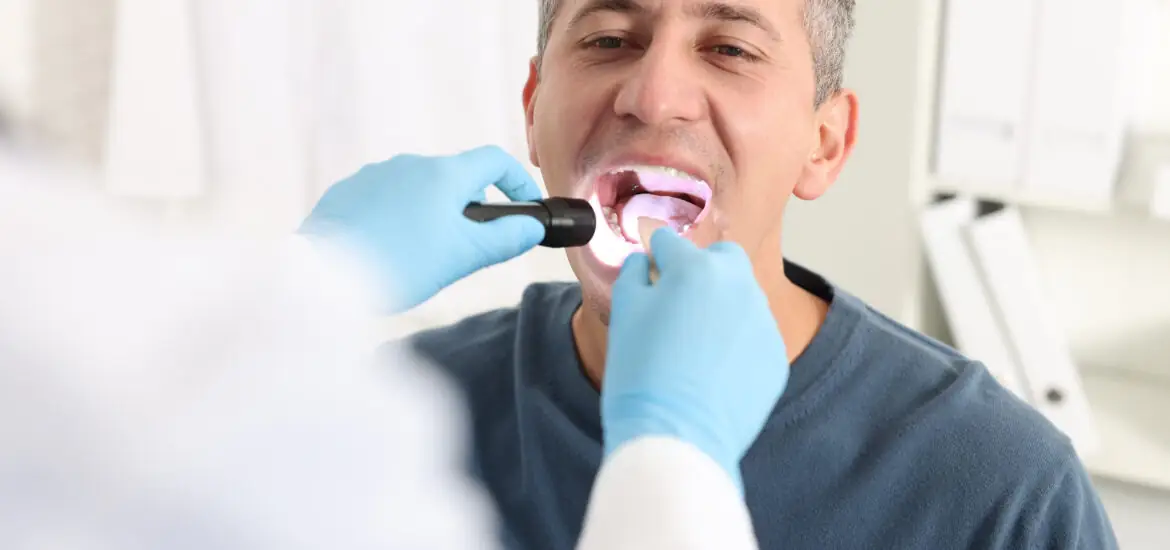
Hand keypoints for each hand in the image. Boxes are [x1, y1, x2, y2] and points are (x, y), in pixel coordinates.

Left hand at [299, 146, 545, 311]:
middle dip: (471, 207)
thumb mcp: (463, 256)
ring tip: (426, 256)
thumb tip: (531, 227)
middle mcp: (409, 164)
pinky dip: (400, 220)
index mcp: (443, 174)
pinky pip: (387, 200)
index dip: (517, 182)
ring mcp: (375, 175)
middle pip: (456, 177)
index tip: (525, 208)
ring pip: (420, 190)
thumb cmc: (399, 264)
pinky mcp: (347, 193)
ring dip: (434, 214)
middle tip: (471, 246)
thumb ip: (505, 239)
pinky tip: (392, 252)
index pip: (494, 160)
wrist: (322, 275)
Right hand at [602, 228, 788, 491]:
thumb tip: (644, 262)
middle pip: (723, 257)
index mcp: (695, 269)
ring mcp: (762, 321)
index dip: (656, 255)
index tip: (652, 265)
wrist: (677, 436)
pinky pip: (754, 336)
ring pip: (742, 296)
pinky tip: (712, 370)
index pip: (671, 242)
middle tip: (679, 299)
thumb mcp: (624, 314)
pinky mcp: (775, 355)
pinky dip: (736, 343)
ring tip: (693, 344)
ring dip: (720, 306)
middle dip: (702, 268)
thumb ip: (634, 275)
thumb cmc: (643, 376)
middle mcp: (737, 286)